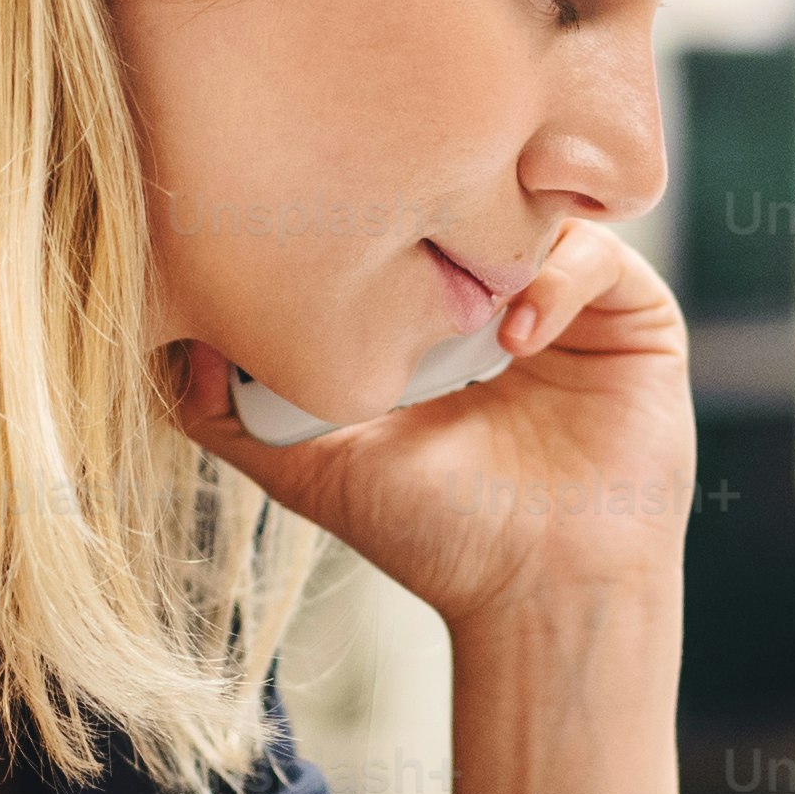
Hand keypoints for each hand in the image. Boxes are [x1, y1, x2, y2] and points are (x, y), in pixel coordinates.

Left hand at [168, 225, 696, 632]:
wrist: (541, 591)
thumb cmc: (434, 534)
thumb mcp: (310, 468)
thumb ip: (227, 415)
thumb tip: (161, 343)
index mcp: (430, 315)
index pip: (398, 224)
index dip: (362, 213)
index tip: (322, 224)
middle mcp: (498, 295)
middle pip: (467, 202)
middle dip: (431, 205)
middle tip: (388, 220)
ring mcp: (568, 299)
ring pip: (531, 212)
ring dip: (492, 240)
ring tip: (462, 302)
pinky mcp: (634, 314)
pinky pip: (596, 253)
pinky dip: (554, 279)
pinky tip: (518, 339)